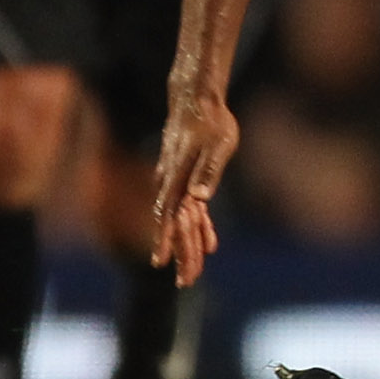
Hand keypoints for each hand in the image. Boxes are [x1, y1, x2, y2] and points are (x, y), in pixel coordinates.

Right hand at [151, 92, 238, 285]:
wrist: (196, 97)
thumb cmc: (211, 120)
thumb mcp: (218, 144)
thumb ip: (209, 170)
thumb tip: (200, 198)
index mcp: (177, 176)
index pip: (169, 215)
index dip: (166, 239)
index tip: (162, 263)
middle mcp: (170, 181)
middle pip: (173, 223)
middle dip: (181, 252)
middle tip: (186, 281)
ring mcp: (174, 180)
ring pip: (180, 219)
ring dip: (187, 244)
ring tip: (194, 270)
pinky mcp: (182, 177)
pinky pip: (187, 208)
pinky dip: (198, 226)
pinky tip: (208, 241)